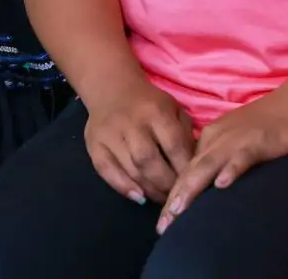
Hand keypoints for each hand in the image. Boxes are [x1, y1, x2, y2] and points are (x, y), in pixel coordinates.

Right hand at [82, 76, 197, 204]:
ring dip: (150, 190)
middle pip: (149, 161)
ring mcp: (109, 134)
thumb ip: (185, 136)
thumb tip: (194, 169)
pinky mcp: (93, 143)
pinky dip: (123, 187)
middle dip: (166, 184)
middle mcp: (131, 122)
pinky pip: (106, 170)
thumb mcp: (174, 110)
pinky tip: (139, 197)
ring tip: (163, 198)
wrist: (111, 88)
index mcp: (155, 111)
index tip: (194, 185)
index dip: (185, 170)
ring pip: (130, 169)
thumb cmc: (150, 103)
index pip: (173, 146)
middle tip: (177, 196)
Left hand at [159, 85, 287, 230]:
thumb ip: (221, 158)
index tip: (163, 223)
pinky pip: (241, 157)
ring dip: (191, 189)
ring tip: (177, 211)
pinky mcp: (258, 141)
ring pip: (208, 166)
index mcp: (210, 138)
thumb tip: (207, 185)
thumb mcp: (236, 141)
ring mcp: (236, 139)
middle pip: (190, 172)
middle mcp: (217, 138)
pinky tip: (222, 185)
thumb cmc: (269, 126)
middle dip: (174, 200)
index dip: (172, 196)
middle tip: (163, 227)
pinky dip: (231, 170)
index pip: (186, 171)